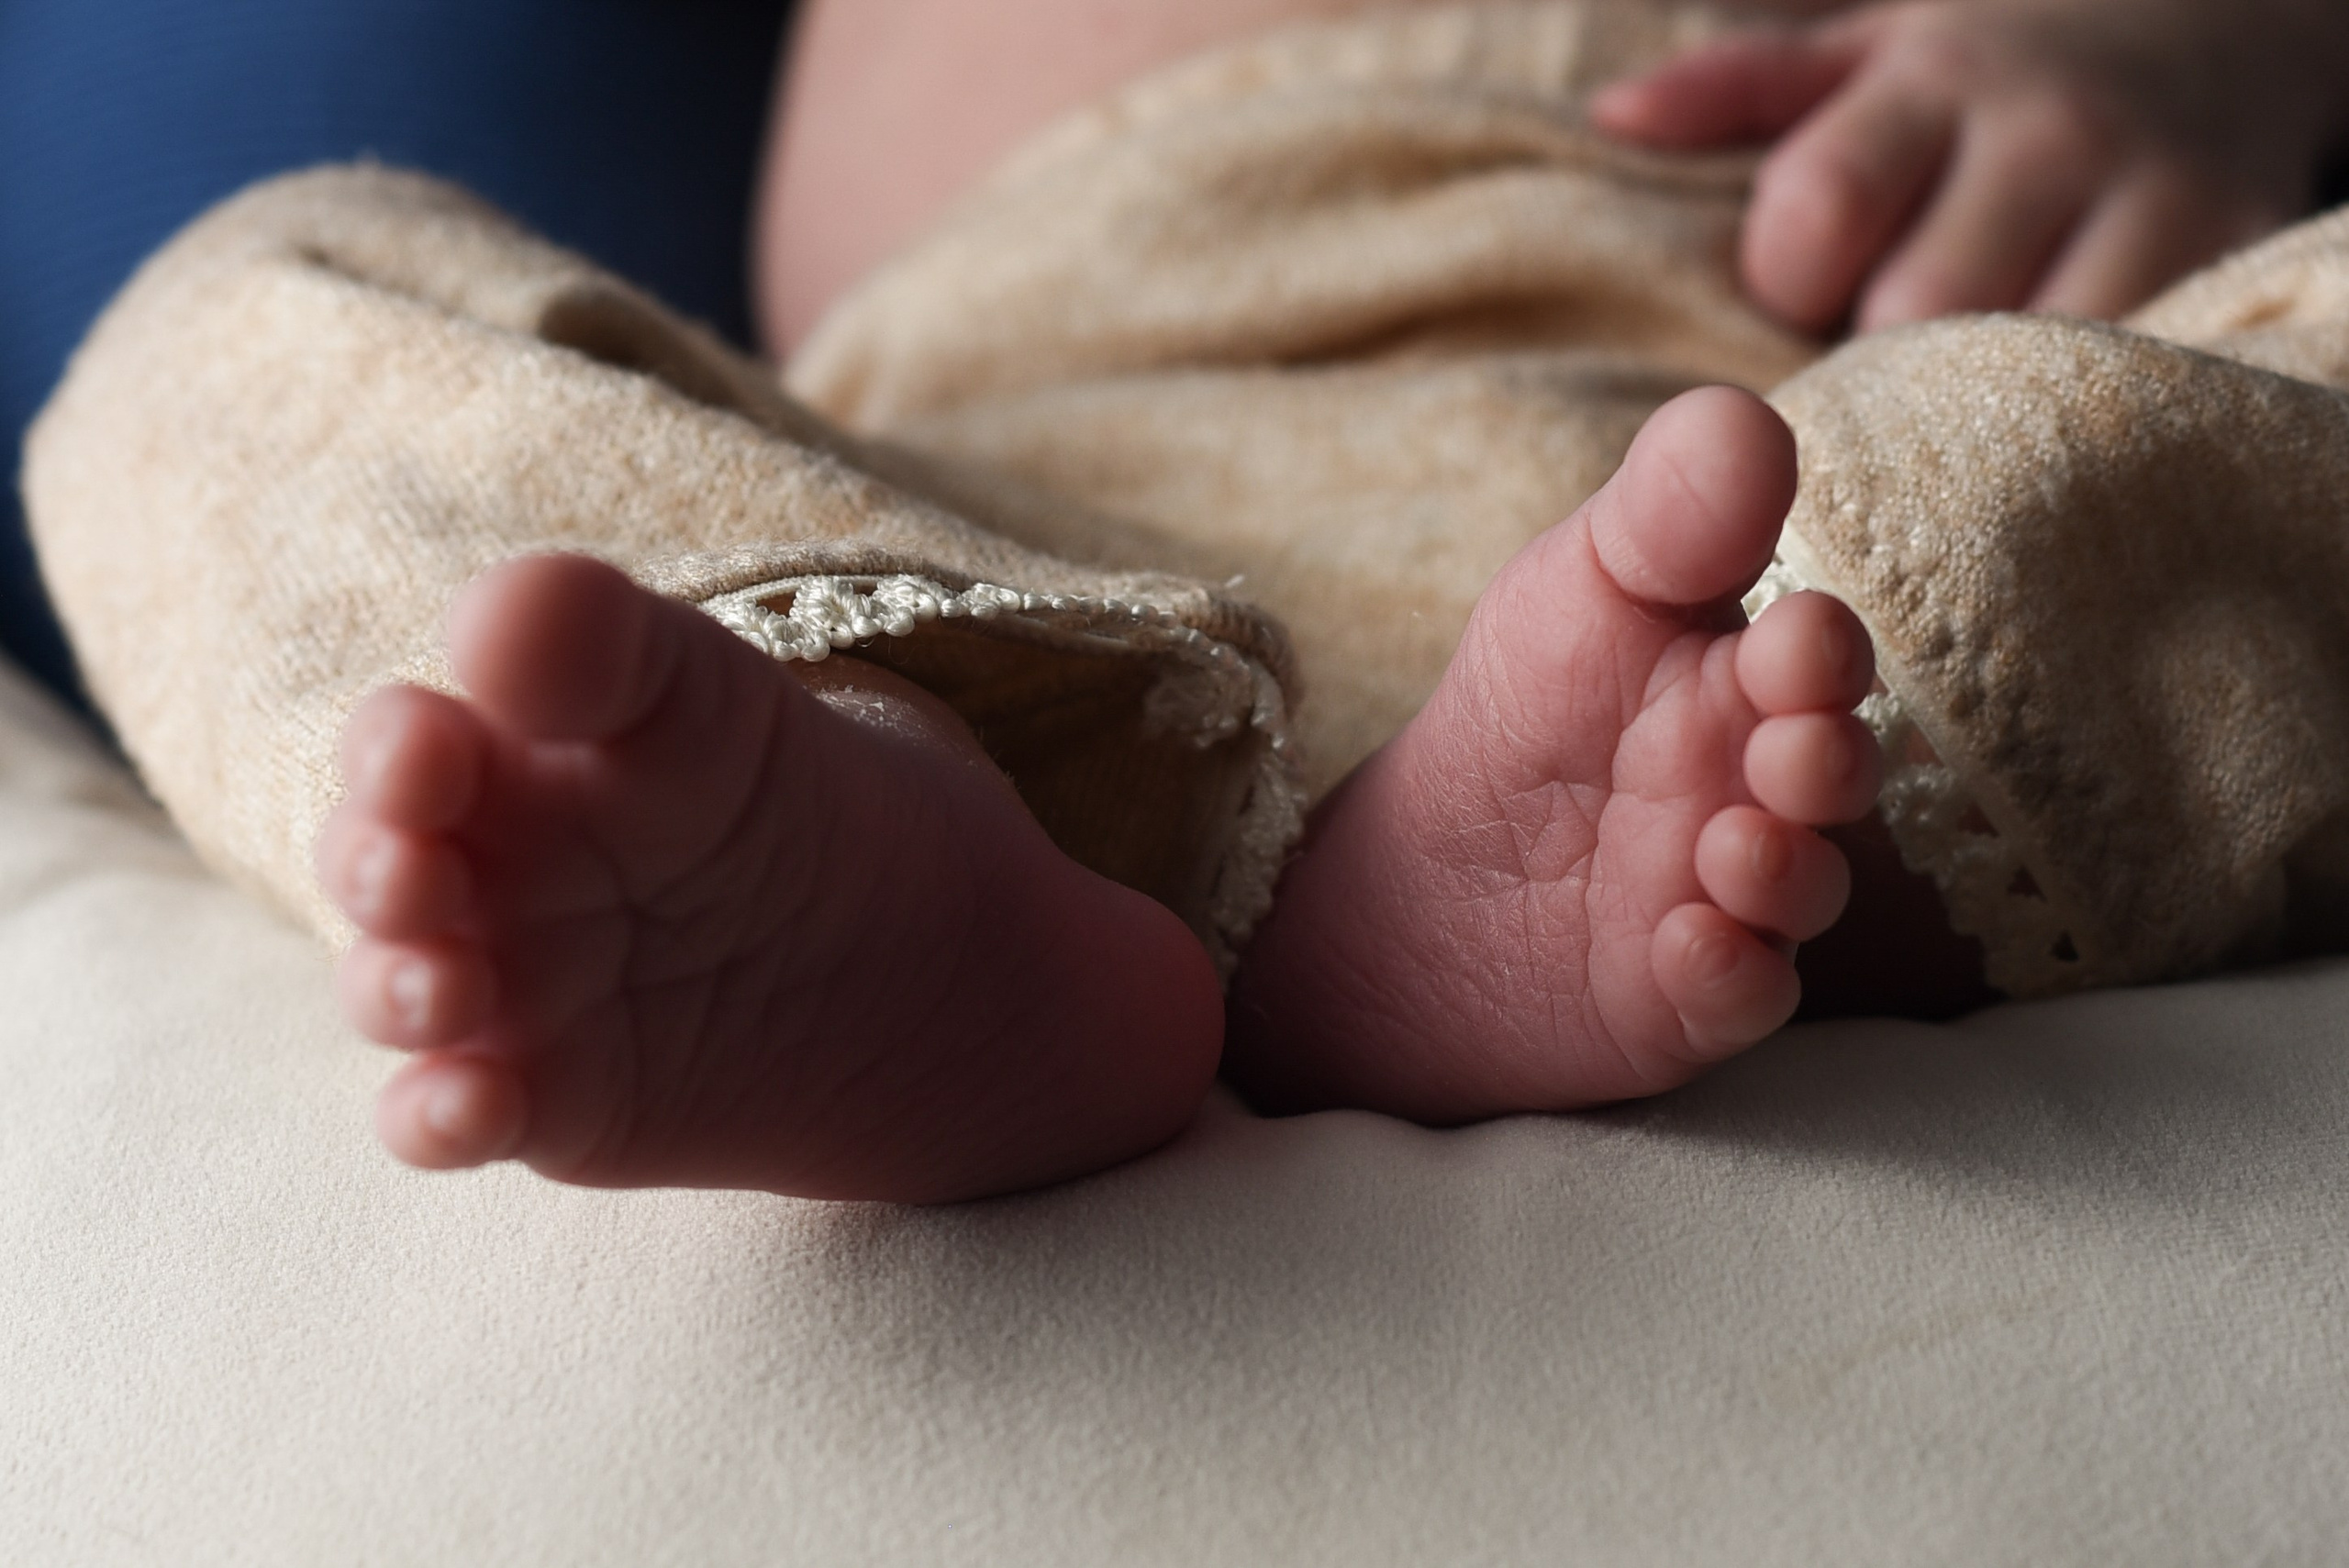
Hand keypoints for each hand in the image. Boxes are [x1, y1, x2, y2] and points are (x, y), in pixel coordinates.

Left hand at [1590, 0, 2338, 332]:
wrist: (2210, 36)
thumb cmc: (1985, 75)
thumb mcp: (1861, 53)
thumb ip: (1739, 90)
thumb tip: (1614, 118)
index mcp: (1929, 81)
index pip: (1817, 210)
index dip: (1788, 277)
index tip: (1804, 293)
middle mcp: (2043, 131)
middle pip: (1913, 308)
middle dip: (1876, 354)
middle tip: (1881, 354)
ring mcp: (2146, 193)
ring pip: (2017, 367)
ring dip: (1967, 401)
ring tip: (1954, 382)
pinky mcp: (2223, 256)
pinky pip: (2121, 381)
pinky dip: (2068, 407)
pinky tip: (2041, 401)